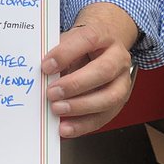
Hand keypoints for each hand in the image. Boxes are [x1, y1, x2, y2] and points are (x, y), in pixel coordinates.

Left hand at [42, 3, 137, 137]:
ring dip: (81, 107)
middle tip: (52, 93)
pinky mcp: (120, 101)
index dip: (65, 54)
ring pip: (110, 97)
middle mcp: (118, 58)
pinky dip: (84, 124)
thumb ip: (57, 53)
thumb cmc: (81, 45)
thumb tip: (40, 73)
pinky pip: (105, 116)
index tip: (45, 66)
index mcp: (102, 35)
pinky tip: (66, 128)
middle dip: (75, 85)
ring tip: (58, 110)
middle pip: (103, 71)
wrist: (105, 45)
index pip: (86, 40)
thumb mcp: (69, 40)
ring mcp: (123, 80)